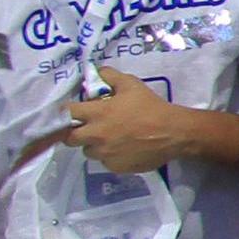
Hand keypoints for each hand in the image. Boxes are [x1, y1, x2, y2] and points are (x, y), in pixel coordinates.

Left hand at [61, 70, 203, 172]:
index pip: (66, 113)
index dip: (65, 112)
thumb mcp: (132, 85)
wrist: (173, 132)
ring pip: (88, 151)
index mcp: (96, 114)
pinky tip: (124, 148)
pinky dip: (110, 155)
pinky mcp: (114, 166)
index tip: (71, 112)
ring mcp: (104, 153)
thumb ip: (111, 76)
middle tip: (87, 128)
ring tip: (110, 139)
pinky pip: (105, 161)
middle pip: (69, 138)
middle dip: (74, 133)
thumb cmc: (150, 107)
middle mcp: (95, 135)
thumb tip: (97, 72)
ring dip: (94, 145)